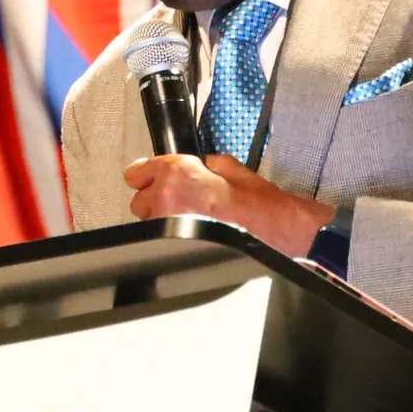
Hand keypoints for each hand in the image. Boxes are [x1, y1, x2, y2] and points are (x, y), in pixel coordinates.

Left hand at [124, 154, 332, 256]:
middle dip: (158, 202)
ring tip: (193, 223)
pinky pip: (161, 242)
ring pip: (149, 224)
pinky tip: (195, 237)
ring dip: (163, 222)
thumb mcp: (232, 169)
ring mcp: (166, 225)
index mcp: (178, 172)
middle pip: (140, 201)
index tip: (153, 180)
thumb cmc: (260, 207)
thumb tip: (196, 166)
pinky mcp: (172, 247)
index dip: (148, 177)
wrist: (276, 234)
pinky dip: (172, 240)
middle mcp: (166, 196)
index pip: (136, 172)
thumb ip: (204, 164)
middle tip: (184, 204)